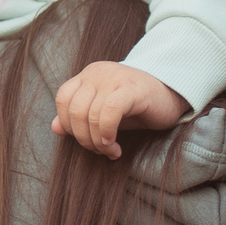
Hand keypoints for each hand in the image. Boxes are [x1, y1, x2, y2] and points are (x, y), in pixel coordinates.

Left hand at [51, 61, 186, 158]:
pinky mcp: (133, 88)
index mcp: (88, 76)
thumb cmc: (135, 108)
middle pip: (75, 111)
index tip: (86, 140)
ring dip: (98, 141)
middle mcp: (98, 73)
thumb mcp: (102, 114)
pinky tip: (114, 144)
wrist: (170, 97)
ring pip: (91, 114)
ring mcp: (115, 78)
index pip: (63, 99)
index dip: (69, 125)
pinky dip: (107, 131)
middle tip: (101, 150)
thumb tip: (54, 128)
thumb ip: (79, 119)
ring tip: (112, 151)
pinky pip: (110, 111)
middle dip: (84, 139)